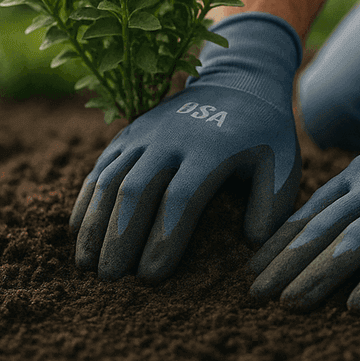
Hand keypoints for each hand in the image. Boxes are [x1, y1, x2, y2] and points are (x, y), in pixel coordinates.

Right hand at [70, 13, 302, 280]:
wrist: (238, 80)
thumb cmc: (263, 133)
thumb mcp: (283, 160)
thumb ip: (273, 201)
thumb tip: (252, 243)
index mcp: (210, 148)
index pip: (181, 197)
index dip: (164, 237)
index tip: (152, 276)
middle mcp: (170, 138)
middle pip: (136, 190)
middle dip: (119, 238)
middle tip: (110, 280)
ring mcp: (144, 134)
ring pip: (109, 180)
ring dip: (94, 223)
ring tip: (87, 266)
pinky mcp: (127, 134)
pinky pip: (99, 169)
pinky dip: (85, 201)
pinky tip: (77, 234)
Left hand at [248, 72, 359, 310]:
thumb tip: (329, 225)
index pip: (309, 213)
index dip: (278, 244)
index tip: (251, 271)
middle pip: (321, 230)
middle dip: (285, 265)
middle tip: (255, 295)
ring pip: (352, 243)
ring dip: (319, 276)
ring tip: (292, 305)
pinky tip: (359, 305)